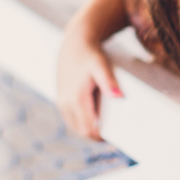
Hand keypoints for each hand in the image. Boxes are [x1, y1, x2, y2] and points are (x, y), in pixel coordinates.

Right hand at [57, 25, 122, 140]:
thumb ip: (109, 82)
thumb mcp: (102, 66)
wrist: (75, 43)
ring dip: (88, 127)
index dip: (101, 137)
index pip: (88, 130)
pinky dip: (82, 120)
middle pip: (81, 131)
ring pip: (75, 126)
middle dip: (95, 134)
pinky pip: (71, 118)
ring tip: (105, 123)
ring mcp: (61, 102)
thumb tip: (119, 97)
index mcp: (76, 99)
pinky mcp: (60, 98)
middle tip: (112, 132)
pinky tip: (94, 114)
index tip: (114, 137)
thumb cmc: (91, 54)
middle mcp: (65, 103)